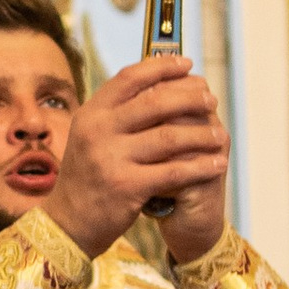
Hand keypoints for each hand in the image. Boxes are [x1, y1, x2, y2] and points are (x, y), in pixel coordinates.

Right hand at [42, 54, 229, 261]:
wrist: (68, 223)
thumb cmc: (88, 177)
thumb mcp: (91, 136)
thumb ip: (117, 112)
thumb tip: (158, 83)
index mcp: (92, 113)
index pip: (130, 77)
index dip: (162, 67)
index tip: (187, 65)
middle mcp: (98, 131)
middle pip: (154, 102)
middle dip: (190, 98)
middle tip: (211, 100)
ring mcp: (111, 158)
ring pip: (169, 136)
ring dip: (201, 134)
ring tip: (219, 135)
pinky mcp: (127, 186)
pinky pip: (174, 171)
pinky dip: (200, 167)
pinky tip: (217, 164)